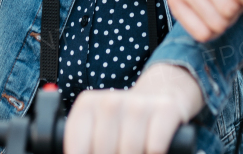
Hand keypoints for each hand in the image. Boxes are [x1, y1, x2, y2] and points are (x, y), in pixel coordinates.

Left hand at [63, 64, 203, 153]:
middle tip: (117, 153)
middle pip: (104, 152)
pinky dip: (154, 152)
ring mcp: (138, 105)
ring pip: (130, 152)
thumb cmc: (122, 122)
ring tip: (134, 152)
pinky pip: (154, 148)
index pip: (77, 148)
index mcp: (86, 106)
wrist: (162, 94)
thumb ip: (83, 144)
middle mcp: (110, 102)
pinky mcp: (165, 110)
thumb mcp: (97, 128)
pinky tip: (152, 149)